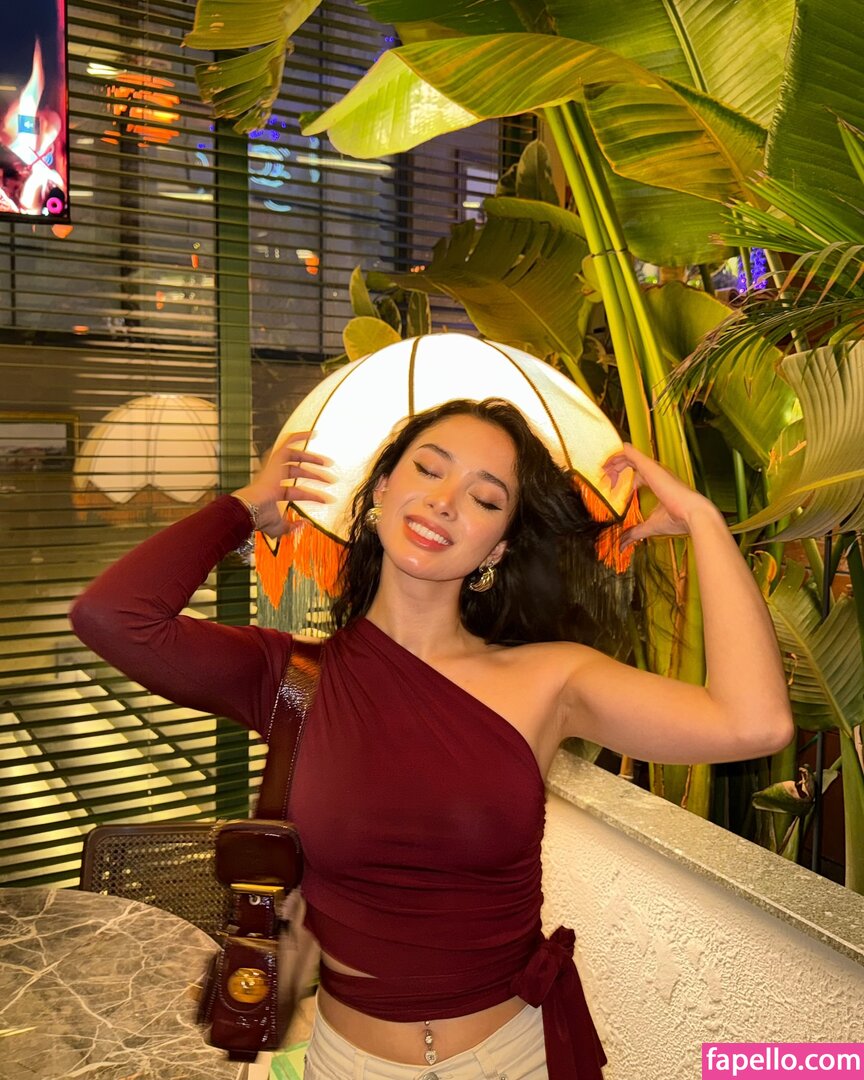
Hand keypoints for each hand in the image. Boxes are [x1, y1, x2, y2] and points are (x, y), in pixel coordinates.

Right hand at [232, 432, 332, 538]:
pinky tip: (315, 433)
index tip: (328, 499)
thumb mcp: (280, 527)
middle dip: (314, 473)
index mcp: (273, 491)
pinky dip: (300, 436)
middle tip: (332, 478)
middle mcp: (272, 477)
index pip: (295, 491)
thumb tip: (304, 524)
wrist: (252, 508)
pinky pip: (288, 442)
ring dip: (313, 458)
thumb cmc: (261, 517)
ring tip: (330, 463)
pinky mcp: (276, 459)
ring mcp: (273, 467)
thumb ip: (291, 527)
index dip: (313, 496)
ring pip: (295, 457)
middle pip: (296, 471)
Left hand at [602, 444, 718, 550]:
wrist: (693, 514)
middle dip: (615, 469)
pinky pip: (629, 452)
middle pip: (631, 463)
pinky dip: (616, 455)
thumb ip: (634, 533)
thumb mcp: (649, 526)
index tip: (610, 490)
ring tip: (601, 472)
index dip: (623, 481)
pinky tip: (606, 462)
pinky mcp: (649, 466)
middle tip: (602, 479)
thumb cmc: (678, 519)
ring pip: (628, 456)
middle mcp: (656, 472)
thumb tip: (623, 544)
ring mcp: (653, 468)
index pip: (637, 475)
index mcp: (658, 483)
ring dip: (613, 462)